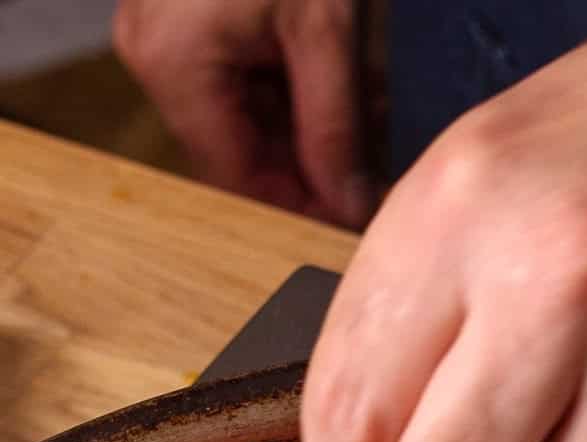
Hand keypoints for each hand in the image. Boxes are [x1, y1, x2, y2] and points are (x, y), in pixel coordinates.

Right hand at [114, 0, 375, 226]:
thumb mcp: (325, 32)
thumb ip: (337, 129)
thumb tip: (350, 202)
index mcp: (174, 63)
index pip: (238, 175)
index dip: (300, 206)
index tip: (352, 222)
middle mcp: (156, 54)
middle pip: (241, 149)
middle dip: (313, 163)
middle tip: (374, 172)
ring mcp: (167, 34)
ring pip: (248, 117)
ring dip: (312, 127)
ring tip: (371, 119)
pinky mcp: (189, 18)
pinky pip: (244, 77)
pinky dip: (296, 87)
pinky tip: (346, 85)